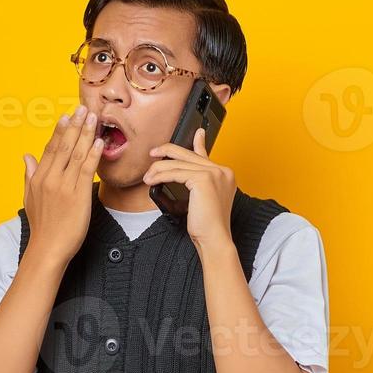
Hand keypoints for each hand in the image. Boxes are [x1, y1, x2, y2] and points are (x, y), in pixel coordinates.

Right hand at [21, 104, 104, 268]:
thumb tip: (26, 156)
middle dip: (75, 125)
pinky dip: (93, 154)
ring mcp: (64, 186)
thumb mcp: (29, 198)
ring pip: (76, 154)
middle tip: (84, 109)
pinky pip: (87, 169)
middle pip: (64, 146)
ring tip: (94, 118)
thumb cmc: (42, 226)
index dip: (60, 130)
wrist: (48, 248)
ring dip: (86, 134)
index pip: (51, 148)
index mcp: (39, 178)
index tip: (67, 116)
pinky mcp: (78, 195)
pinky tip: (99, 142)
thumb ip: (29, 175)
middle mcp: (50, 178)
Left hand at [143, 127, 234, 251]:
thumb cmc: (207, 225)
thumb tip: (182, 174)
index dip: (198, 142)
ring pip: (179, 164)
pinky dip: (161, 176)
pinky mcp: (203, 179)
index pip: (206, 154)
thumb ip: (196, 182)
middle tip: (154, 152)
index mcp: (225, 173)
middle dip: (168, 151)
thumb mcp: (202, 199)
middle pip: (189, 154)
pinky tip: (152, 181)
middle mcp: (222, 170)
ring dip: (158, 169)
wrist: (215, 239)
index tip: (197, 133)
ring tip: (148, 177)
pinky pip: (176, 173)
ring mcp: (214, 173)